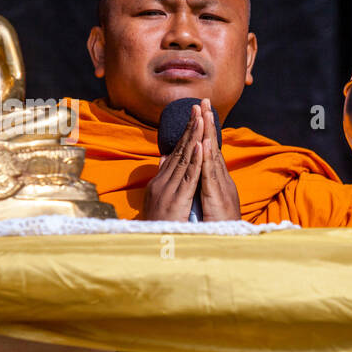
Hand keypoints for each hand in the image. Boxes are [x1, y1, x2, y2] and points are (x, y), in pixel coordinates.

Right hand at [141, 102, 203, 220]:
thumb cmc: (157, 226)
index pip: (176, 153)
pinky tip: (200, 147)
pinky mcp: (177, 199)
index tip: (194, 116)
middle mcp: (163, 181)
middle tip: (198, 106)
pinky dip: (194, 161)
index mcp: (162, 181)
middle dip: (190, 128)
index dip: (186, 134)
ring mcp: (170, 189)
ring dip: (193, 138)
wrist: (149, 244)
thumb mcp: (159, 200)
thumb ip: (163, 178)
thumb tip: (164, 159)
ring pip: (184, 159)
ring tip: (201, 118)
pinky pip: (188, 178)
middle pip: (180, 150)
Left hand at [196, 99, 239, 220]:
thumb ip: (199, 187)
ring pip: (213, 156)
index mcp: (215, 180)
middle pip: (213, 147)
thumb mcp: (204, 203)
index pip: (208, 151)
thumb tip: (189, 174)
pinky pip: (211, 175)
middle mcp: (220, 180)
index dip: (204, 131)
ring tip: (205, 113)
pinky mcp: (217, 197)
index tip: (200, 111)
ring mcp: (220, 187)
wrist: (225, 243)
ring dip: (209, 134)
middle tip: (205, 101)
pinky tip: (205, 144)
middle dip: (208, 124)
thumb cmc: (215, 228)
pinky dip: (208, 158)